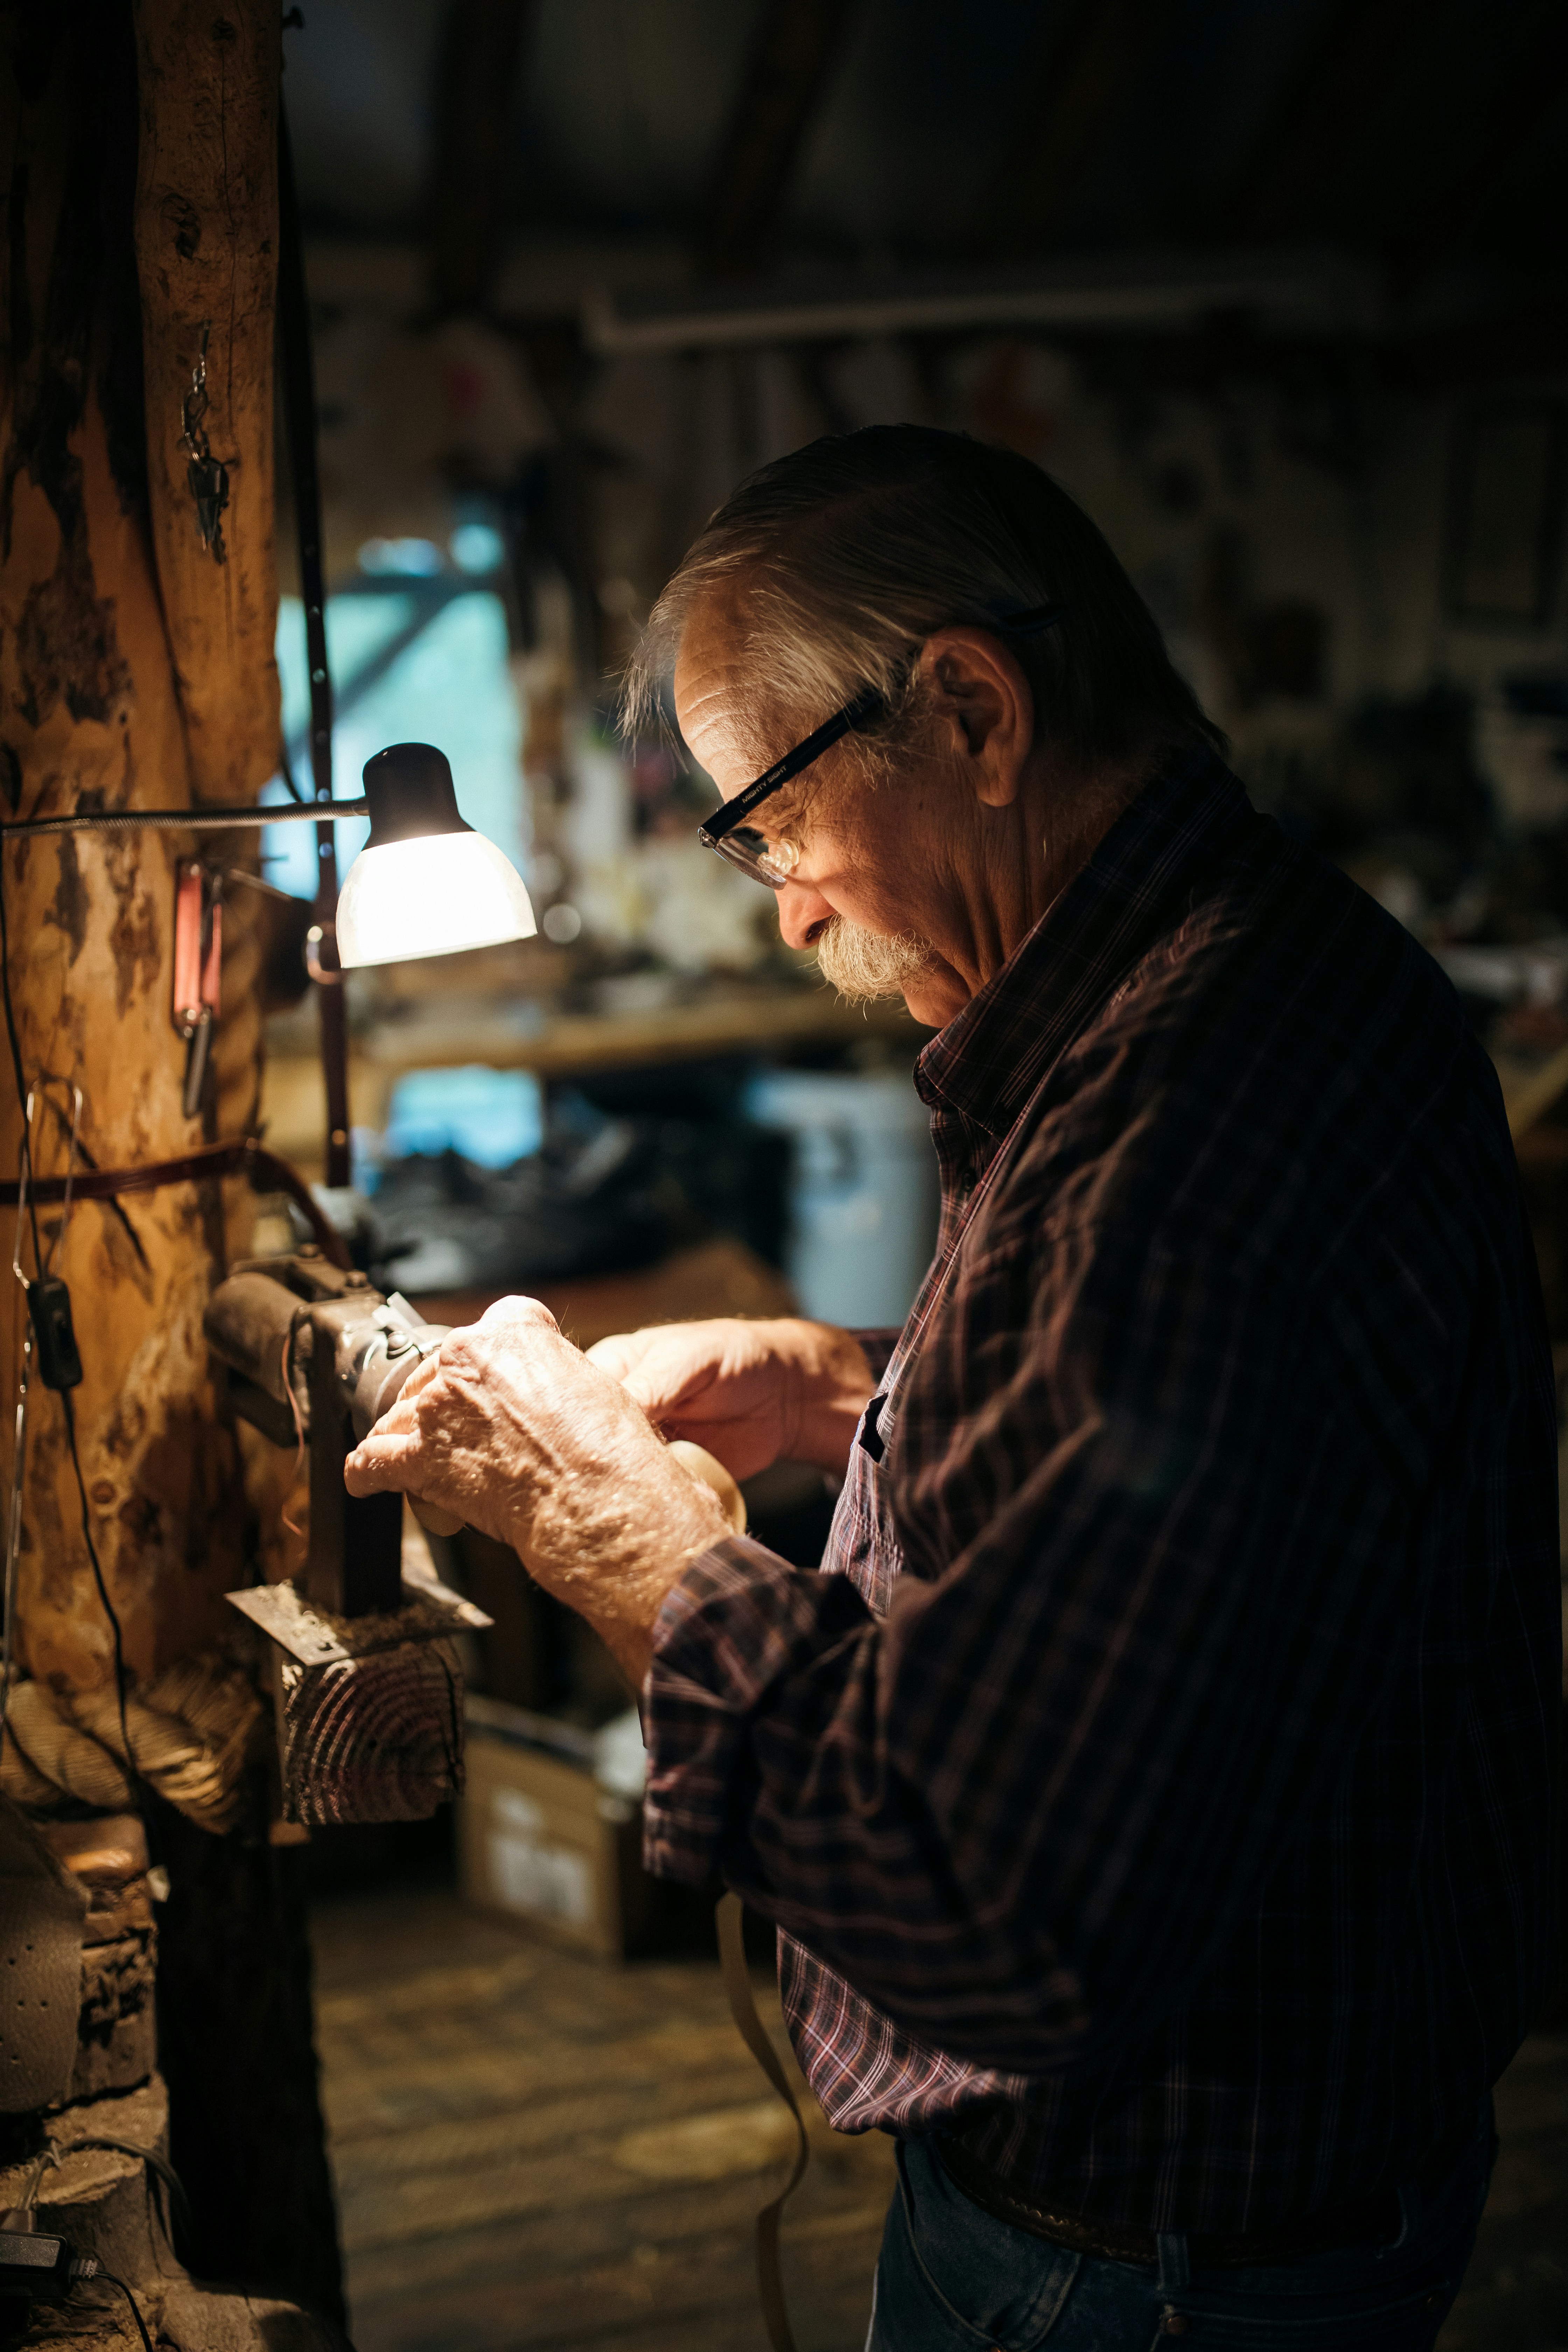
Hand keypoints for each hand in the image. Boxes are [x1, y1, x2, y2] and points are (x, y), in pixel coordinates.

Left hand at [343, 1297, 728, 1682]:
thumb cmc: (607, 1451)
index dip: (494, 1360)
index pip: (491, 1329)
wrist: (595, 1498)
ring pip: (404, 1414)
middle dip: (449, 1400)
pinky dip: (368, 1472)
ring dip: (407, 1434)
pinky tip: (365, 1477)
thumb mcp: (593, 1386)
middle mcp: (467, 1356)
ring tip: (413, 1455)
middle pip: (441, 1370)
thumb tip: (541, 1399)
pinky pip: (375, 1461)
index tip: (499, 1379)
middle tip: (470, 1432)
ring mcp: (437, 1406)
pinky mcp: (419, 1456)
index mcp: (513, 1329)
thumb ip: (553, 1376)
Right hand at [585, 1316, 874, 1481]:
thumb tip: (604, 1419)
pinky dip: (638, 1506)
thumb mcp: (687, 1361)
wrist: (785, 1395)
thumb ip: (649, 1387)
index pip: (568, 1397)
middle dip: (581, 1462)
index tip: (558, 1447)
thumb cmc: (731, 1357)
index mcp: (610, 1370)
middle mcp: (616, 1411)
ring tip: (602, 1505)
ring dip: (609, 1489)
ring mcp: (637, 1448)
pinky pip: (641, 1496)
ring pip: (607, 1473)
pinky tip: (630, 1517)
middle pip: (582, 1441)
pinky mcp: (662, 1478)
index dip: (560, 1422)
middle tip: (582, 1484)